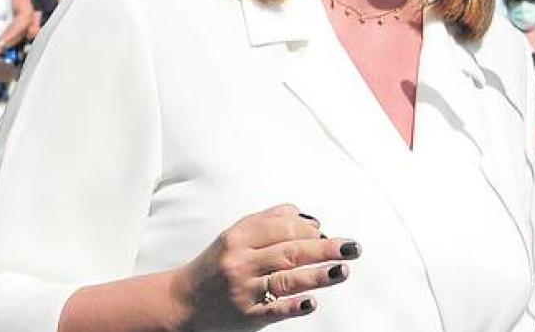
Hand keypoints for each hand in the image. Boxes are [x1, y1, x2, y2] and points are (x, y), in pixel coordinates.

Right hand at [170, 205, 358, 329]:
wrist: (183, 302)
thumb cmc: (216, 265)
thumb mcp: (236, 235)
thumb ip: (270, 220)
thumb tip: (310, 219)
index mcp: (238, 237)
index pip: (281, 228)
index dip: (309, 229)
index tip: (326, 233)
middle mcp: (240, 261)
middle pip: (289, 251)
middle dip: (324, 249)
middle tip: (351, 248)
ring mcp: (243, 290)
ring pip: (286, 279)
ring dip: (318, 275)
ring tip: (342, 271)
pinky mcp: (245, 316)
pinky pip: (273, 310)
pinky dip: (294, 306)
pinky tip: (312, 302)